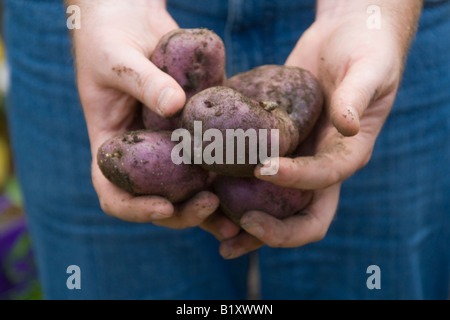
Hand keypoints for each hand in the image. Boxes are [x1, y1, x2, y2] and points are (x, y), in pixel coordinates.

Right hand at [69, 0, 238, 236]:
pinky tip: (255, 174)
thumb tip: (176, 105)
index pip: (115, 194)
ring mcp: (170, 144)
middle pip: (159, 199)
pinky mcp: (195, 128)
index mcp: (113, 148)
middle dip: (184, 211)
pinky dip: (230, 170)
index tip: (164, 206)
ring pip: (190, 187)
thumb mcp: (117, 59)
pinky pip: (211, 153)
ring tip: (239, 216)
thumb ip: (143, 82)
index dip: (136, 209)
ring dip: (212, 205)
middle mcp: (142, 154)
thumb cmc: (108, 39)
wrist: (128, 18)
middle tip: (212, 206)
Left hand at [219, 0, 422, 258]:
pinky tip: (203, 190)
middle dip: (271, 230)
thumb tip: (347, 127)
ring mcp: (295, 160)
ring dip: (245, 225)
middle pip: (300, 216)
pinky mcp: (273, 146)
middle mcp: (319, 166)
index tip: (264, 168)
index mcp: (347, 154)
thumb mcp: (368, 70)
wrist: (342, 40)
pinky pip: (252, 176)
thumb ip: (357, 97)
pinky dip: (231, 190)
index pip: (324, 179)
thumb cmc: (363, 52)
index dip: (297, 180)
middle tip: (237, 232)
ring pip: (272, 206)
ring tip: (213, 231)